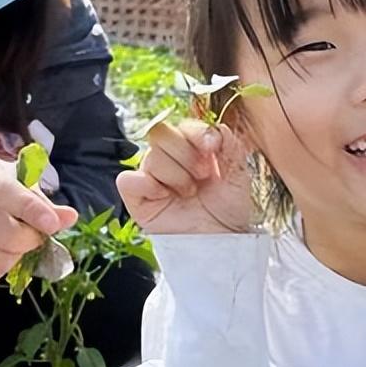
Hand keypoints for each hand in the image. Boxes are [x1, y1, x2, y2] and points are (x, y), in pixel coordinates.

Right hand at [0, 150, 77, 284]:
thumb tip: (69, 218)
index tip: (51, 225)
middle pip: (2, 234)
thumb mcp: (14, 180)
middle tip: (34, 236)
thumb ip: (41, 201)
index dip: (32, 211)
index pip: (4, 192)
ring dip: (15, 258)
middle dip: (28, 240)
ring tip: (14, 244)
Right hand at [118, 120, 252, 234]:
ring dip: (176, 176)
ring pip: (150, 157)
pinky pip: (127, 180)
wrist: (222, 241)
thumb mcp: (238, 173)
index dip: (197, 132)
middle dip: (186, 155)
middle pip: (161, 133)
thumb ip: (229, 144)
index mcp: (191, 148)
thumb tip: (216, 128)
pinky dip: (146, 185)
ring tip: (189, 193)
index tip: (212, 148)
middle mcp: (168, 158)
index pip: (183, 125)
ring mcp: (151, 177)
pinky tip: (164, 196)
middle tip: (202, 176)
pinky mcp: (137, 199)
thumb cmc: (228, 209)